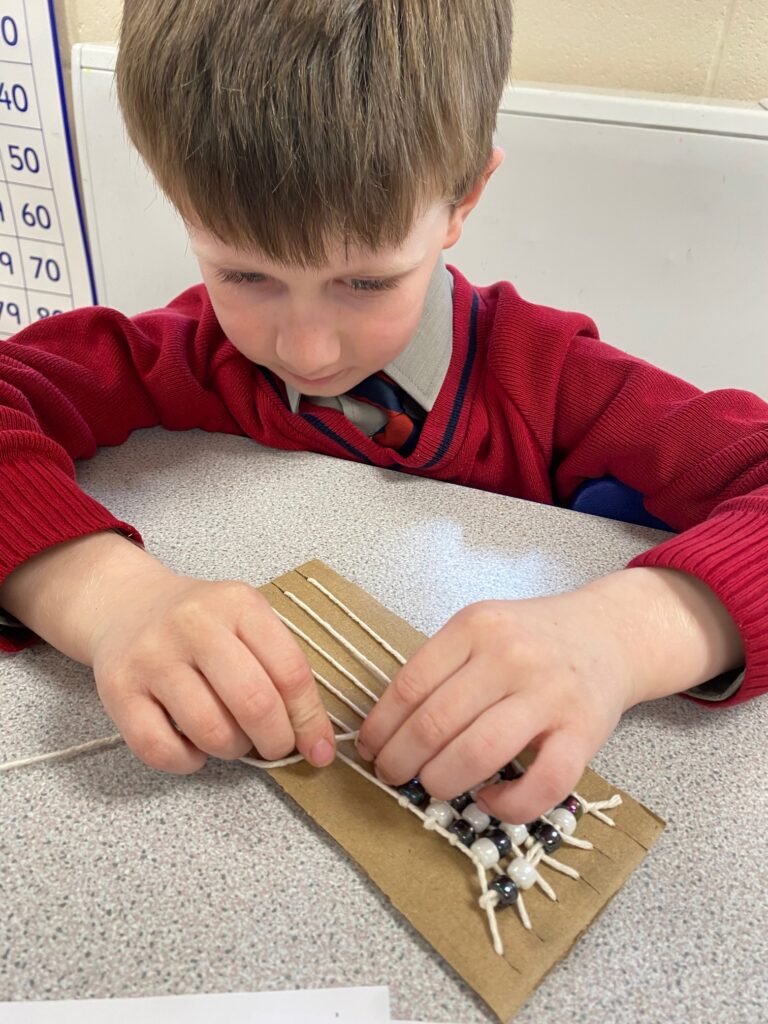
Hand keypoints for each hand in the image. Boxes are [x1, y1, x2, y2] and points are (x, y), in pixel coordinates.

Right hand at [89, 572, 335, 772]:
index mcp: (238, 604)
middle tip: (275, 747)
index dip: (310, 719)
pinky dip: (187, 761)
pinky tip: (194, 748)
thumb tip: (312, 736)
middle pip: (254, 702)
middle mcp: (194, 625)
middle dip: (276, 740)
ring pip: (211, 731)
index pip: (290, 671)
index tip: (318, 747)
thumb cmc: (199, 622)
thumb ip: (277, 664)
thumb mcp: (244, 619)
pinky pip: (161, 748)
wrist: (126, 603)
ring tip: (231, 739)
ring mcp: (152, 657)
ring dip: (232, 749)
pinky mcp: (118, 690)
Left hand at [357, 568, 742, 821]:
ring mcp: (549, 694)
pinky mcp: (583, 733)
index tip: (370, 749)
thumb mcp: (482, 630)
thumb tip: (387, 728)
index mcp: (476, 626)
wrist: (608, 634)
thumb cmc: (533, 639)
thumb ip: (442, 667)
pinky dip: (507, 804)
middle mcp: (510, 656)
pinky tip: (490, 799)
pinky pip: (541, 783)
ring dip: (442, 780)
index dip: (381, 726)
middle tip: (392, 775)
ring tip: (432, 787)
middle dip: (402, 760)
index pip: (410, 684)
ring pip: (479, 752)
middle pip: (436, 722)